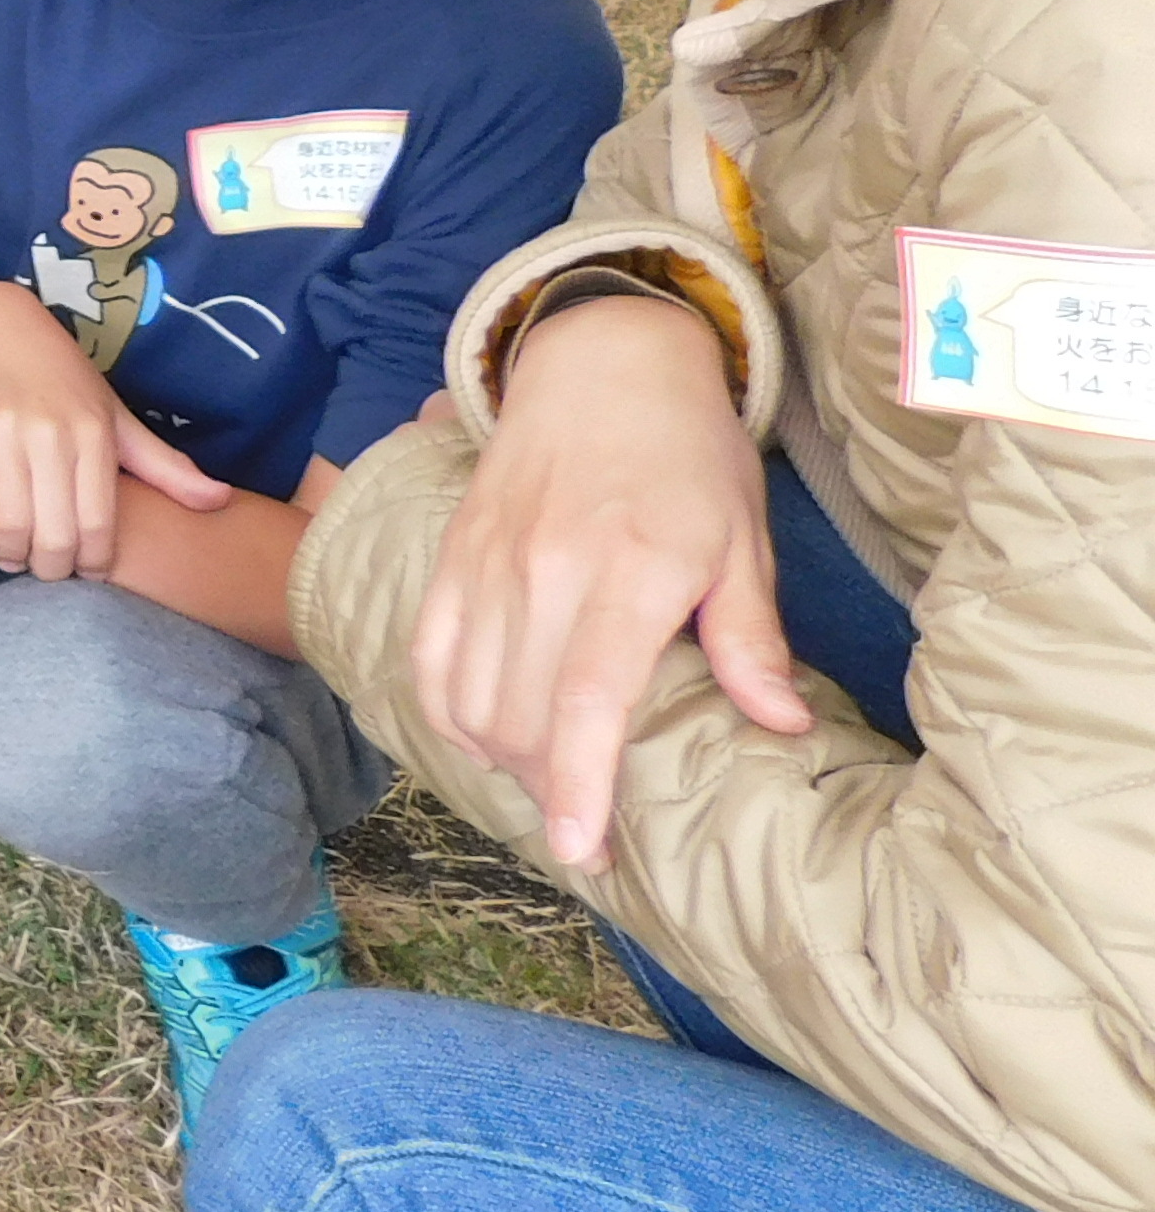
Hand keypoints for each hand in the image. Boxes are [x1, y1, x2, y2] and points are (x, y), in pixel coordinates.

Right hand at [0, 282, 228, 576]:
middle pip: (52, 530)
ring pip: (7, 517)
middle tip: (43, 572)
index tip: (85, 575)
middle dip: (49, 567)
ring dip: (8, 552)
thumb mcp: (112, 415)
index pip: (99, 523)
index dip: (92, 562)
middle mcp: (50, 429)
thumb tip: (221, 501)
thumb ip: (161, 464)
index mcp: (94, 432)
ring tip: (10, 557)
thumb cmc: (57, 379)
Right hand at [414, 294, 806, 870]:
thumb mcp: (742, 541)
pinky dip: (451, 713)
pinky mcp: (453, 555)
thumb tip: (780, 726)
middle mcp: (545, 569)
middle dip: (549, 787)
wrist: (603, 361)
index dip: (579, 784)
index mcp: (629, 569)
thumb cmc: (689, 455)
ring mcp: (487, 562)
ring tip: (549, 777)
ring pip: (470, 697)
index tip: (582, 850)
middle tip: (592, 820)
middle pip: (521, 715)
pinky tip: (489, 736)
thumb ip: (749, 639)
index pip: (587, 699)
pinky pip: (430, 657)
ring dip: (504, 758)